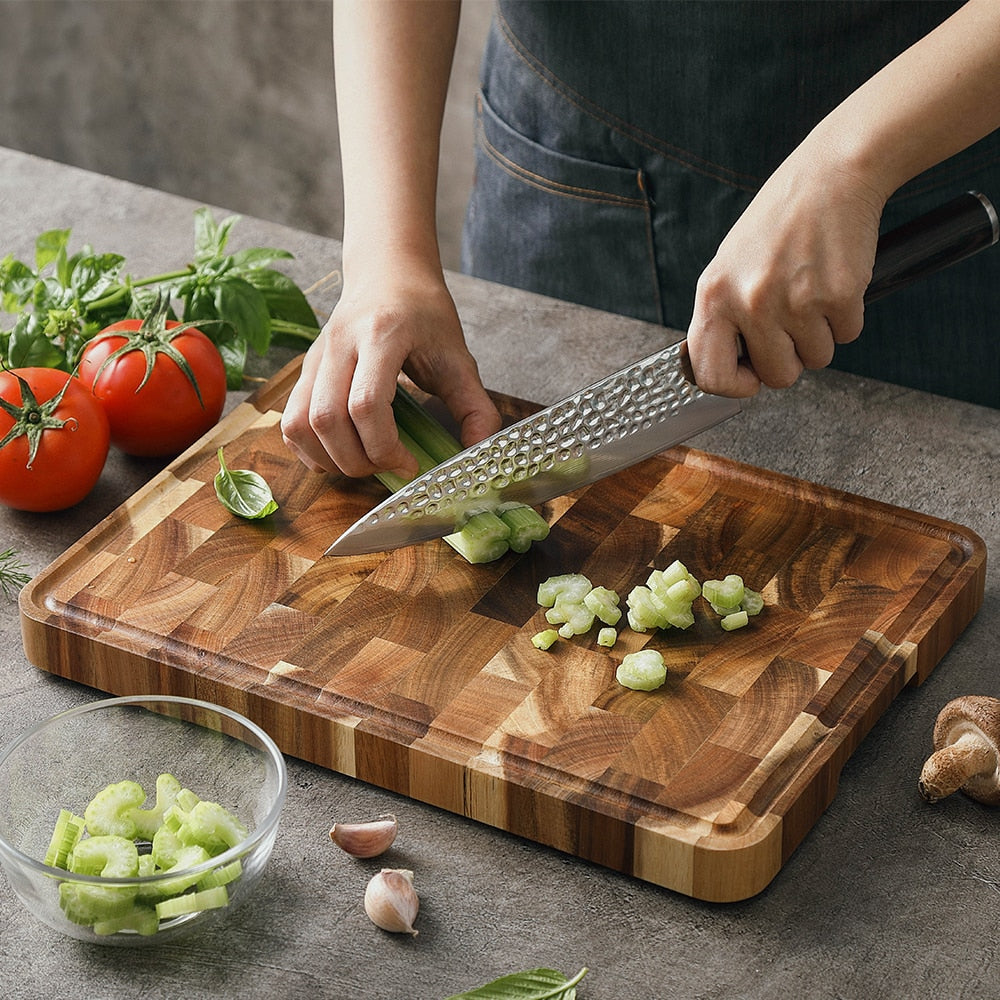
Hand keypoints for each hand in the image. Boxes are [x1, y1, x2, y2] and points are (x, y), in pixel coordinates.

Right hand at [280, 268, 501, 477]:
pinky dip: (309, 448)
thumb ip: (474, 405)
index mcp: (381, 335)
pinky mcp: (304, 370)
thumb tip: (478, 450)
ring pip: (300, 423)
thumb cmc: (424, 313)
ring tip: (364, 463)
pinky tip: (339, 454)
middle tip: (388, 467)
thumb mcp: (458, 356)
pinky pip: (290, 420)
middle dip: (357, 460)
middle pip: (327, 419)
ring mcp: (315, 357)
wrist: (388, 273)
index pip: (366, 404)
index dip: (384, 447)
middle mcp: (339, 344)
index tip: (409, 463)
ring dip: (329, 459)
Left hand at [687, 164, 884, 396]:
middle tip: (791, 323)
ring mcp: (796, 301)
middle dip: (789, 358)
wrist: (831, 175)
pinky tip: (833, 281)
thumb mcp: (729, 266)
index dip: (733, 386)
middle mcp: (750, 301)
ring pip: (815, 359)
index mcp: (714, 295)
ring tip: (811, 292)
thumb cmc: (779, 222)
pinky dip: (845, 317)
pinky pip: (846, 336)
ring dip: (819, 335)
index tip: (749, 379)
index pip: (710, 373)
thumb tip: (728, 368)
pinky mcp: (840, 295)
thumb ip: (724, 316)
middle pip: (776, 376)